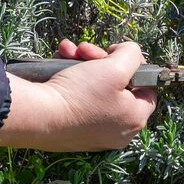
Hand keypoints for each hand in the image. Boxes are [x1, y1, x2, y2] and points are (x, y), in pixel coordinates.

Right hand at [0, 40, 155, 151]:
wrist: (36, 116)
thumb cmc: (81, 93)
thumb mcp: (116, 66)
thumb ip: (132, 55)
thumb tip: (130, 53)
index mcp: (134, 119)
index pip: (148, 90)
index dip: (135, 68)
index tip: (118, 55)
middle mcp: (117, 131)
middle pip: (118, 86)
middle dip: (101, 60)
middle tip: (87, 50)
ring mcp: (93, 132)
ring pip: (94, 87)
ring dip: (82, 63)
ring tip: (68, 51)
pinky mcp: (70, 130)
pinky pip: (77, 98)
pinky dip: (69, 77)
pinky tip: (59, 59)